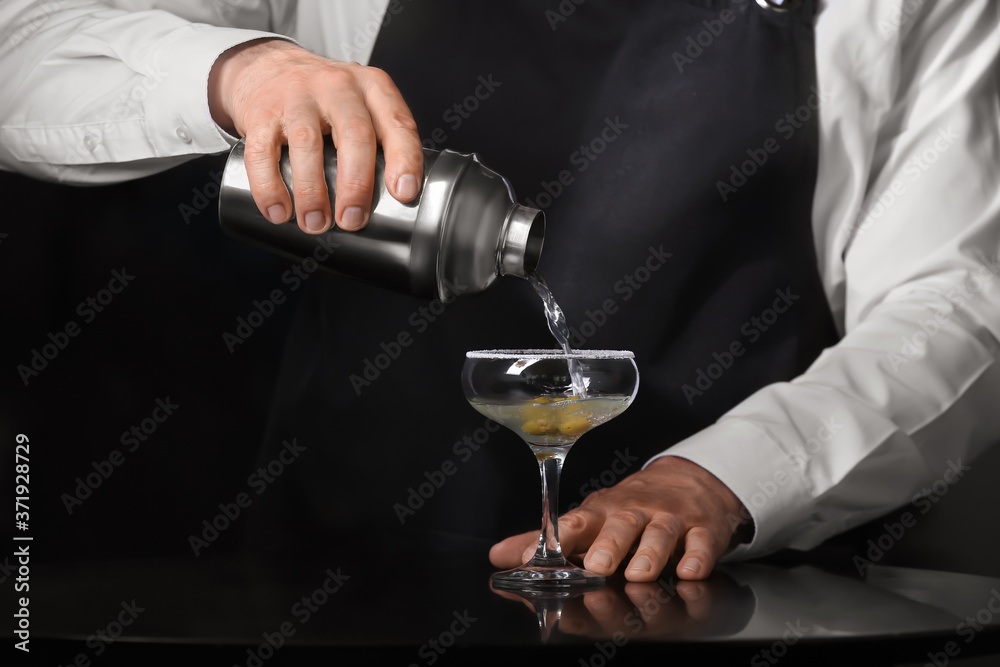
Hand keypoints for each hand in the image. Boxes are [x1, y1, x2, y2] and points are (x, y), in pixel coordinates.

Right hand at [208, 39, 422, 233]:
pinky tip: (278, 212)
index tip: (403, 193)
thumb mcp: (362, 105)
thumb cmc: (326, 99)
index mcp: (372, 88)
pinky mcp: (260, 111)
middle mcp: (337, 86)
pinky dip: (269, 188)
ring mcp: (297, 96)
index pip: (397, 123)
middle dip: (356, 185)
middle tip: (352, 220)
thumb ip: (380, 140)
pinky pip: (262, 153)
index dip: (404, 159)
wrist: (269, 66)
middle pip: (354, 134)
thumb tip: (392, 203)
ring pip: (307, 144)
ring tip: (315, 223)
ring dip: (312, 193)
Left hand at [490, 456, 750, 580]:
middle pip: (621, 525)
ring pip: (661, 534)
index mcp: (603, 512)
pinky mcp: (703, 529)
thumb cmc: (632, 509)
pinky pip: (703, 543)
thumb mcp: (591, 519)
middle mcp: (635, 512)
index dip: (555, 538)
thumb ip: (546, 542)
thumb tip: (497, 556)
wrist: (690, 482)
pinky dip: (698, 557)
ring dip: (650, 554)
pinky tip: (690, 571)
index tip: (535, 558)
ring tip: (639, 574)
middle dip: (609, 545)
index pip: (576, 522)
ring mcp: (671, 519)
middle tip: (596, 566)